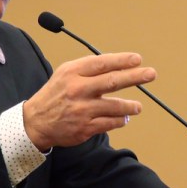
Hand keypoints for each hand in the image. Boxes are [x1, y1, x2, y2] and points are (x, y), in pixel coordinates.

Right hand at [24, 52, 156, 150]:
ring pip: (115, 106)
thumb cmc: (56, 94)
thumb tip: (118, 65)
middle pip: (112, 81)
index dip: (122, 60)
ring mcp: (82, 110)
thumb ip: (89, 68)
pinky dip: (120, 120)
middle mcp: (78, 90)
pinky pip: (110, 123)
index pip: (102, 63)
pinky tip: (124, 118)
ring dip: (130, 106)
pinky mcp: (85, 128)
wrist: (36, 122)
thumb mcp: (66, 73)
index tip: (137, 59)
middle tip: (151, 74)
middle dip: (135, 77)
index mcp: (73, 73)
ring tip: (138, 106)